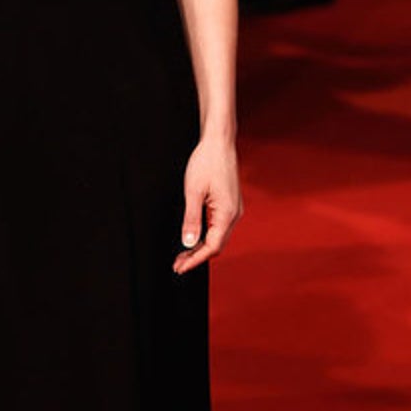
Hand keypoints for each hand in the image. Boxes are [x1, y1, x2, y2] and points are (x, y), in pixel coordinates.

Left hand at [174, 136, 242, 274]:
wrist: (219, 142)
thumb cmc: (206, 162)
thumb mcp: (193, 192)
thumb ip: (191, 219)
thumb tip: (188, 243)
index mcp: (227, 214)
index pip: (212, 247)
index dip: (194, 260)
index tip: (179, 267)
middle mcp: (234, 214)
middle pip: (216, 245)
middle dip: (196, 257)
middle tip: (177, 265)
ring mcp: (233, 210)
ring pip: (218, 237)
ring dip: (200, 248)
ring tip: (182, 255)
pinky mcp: (229, 204)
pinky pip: (218, 227)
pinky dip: (205, 237)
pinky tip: (193, 239)